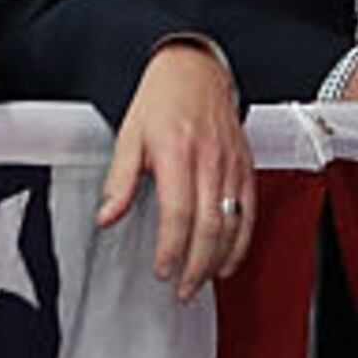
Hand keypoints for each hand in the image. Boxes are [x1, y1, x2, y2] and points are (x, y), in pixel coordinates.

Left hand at [100, 40, 252, 298]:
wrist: (195, 69)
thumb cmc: (161, 100)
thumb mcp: (128, 136)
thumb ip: (120, 181)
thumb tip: (107, 216)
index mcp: (177, 153)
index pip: (179, 213)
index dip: (172, 248)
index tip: (162, 270)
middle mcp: (209, 160)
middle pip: (210, 226)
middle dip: (196, 264)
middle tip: (182, 288)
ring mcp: (232, 164)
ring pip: (233, 223)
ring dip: (219, 259)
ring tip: (202, 280)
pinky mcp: (245, 167)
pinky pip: (249, 211)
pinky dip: (242, 241)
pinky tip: (230, 260)